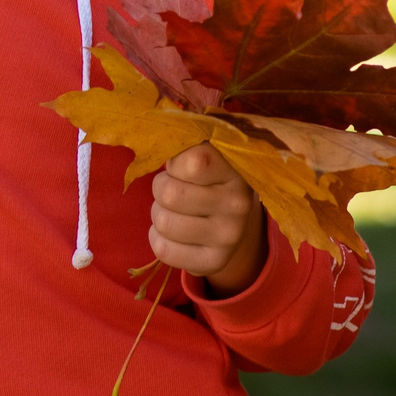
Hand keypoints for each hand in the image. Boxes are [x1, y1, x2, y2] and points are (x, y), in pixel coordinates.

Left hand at [149, 142, 264, 293]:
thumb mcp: (206, 152)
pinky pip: (163, 249)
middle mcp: (238, 205)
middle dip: (161, 187)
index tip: (183, 165)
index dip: (175, 162)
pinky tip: (174, 232)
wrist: (234, 217)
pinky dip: (158, 238)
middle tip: (175, 188)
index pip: (192, 161)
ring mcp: (229, 237)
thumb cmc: (208, 175)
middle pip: (169, 193)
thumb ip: (187, 142)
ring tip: (176, 209)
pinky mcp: (214, 261)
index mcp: (236, 169)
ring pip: (163, 222)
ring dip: (159, 213)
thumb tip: (158, 134)